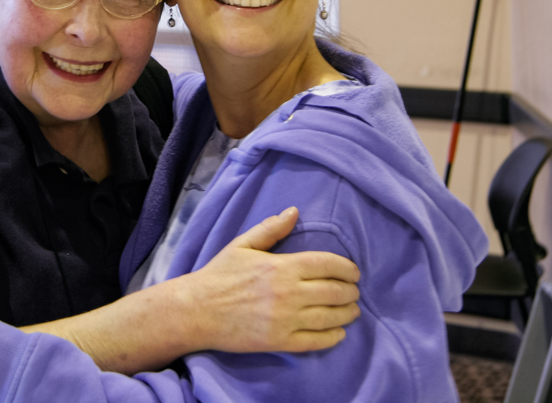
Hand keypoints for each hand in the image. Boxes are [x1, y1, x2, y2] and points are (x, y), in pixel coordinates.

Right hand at [181, 206, 360, 353]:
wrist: (197, 311)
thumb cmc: (220, 275)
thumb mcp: (242, 245)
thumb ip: (271, 229)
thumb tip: (294, 211)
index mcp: (282, 266)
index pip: (328, 264)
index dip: (347, 268)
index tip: (354, 272)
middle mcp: (288, 293)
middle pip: (335, 291)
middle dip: (351, 291)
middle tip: (354, 292)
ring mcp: (285, 319)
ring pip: (330, 317)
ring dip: (347, 313)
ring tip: (352, 310)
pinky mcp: (280, 341)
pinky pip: (316, 341)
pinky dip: (333, 337)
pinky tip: (339, 332)